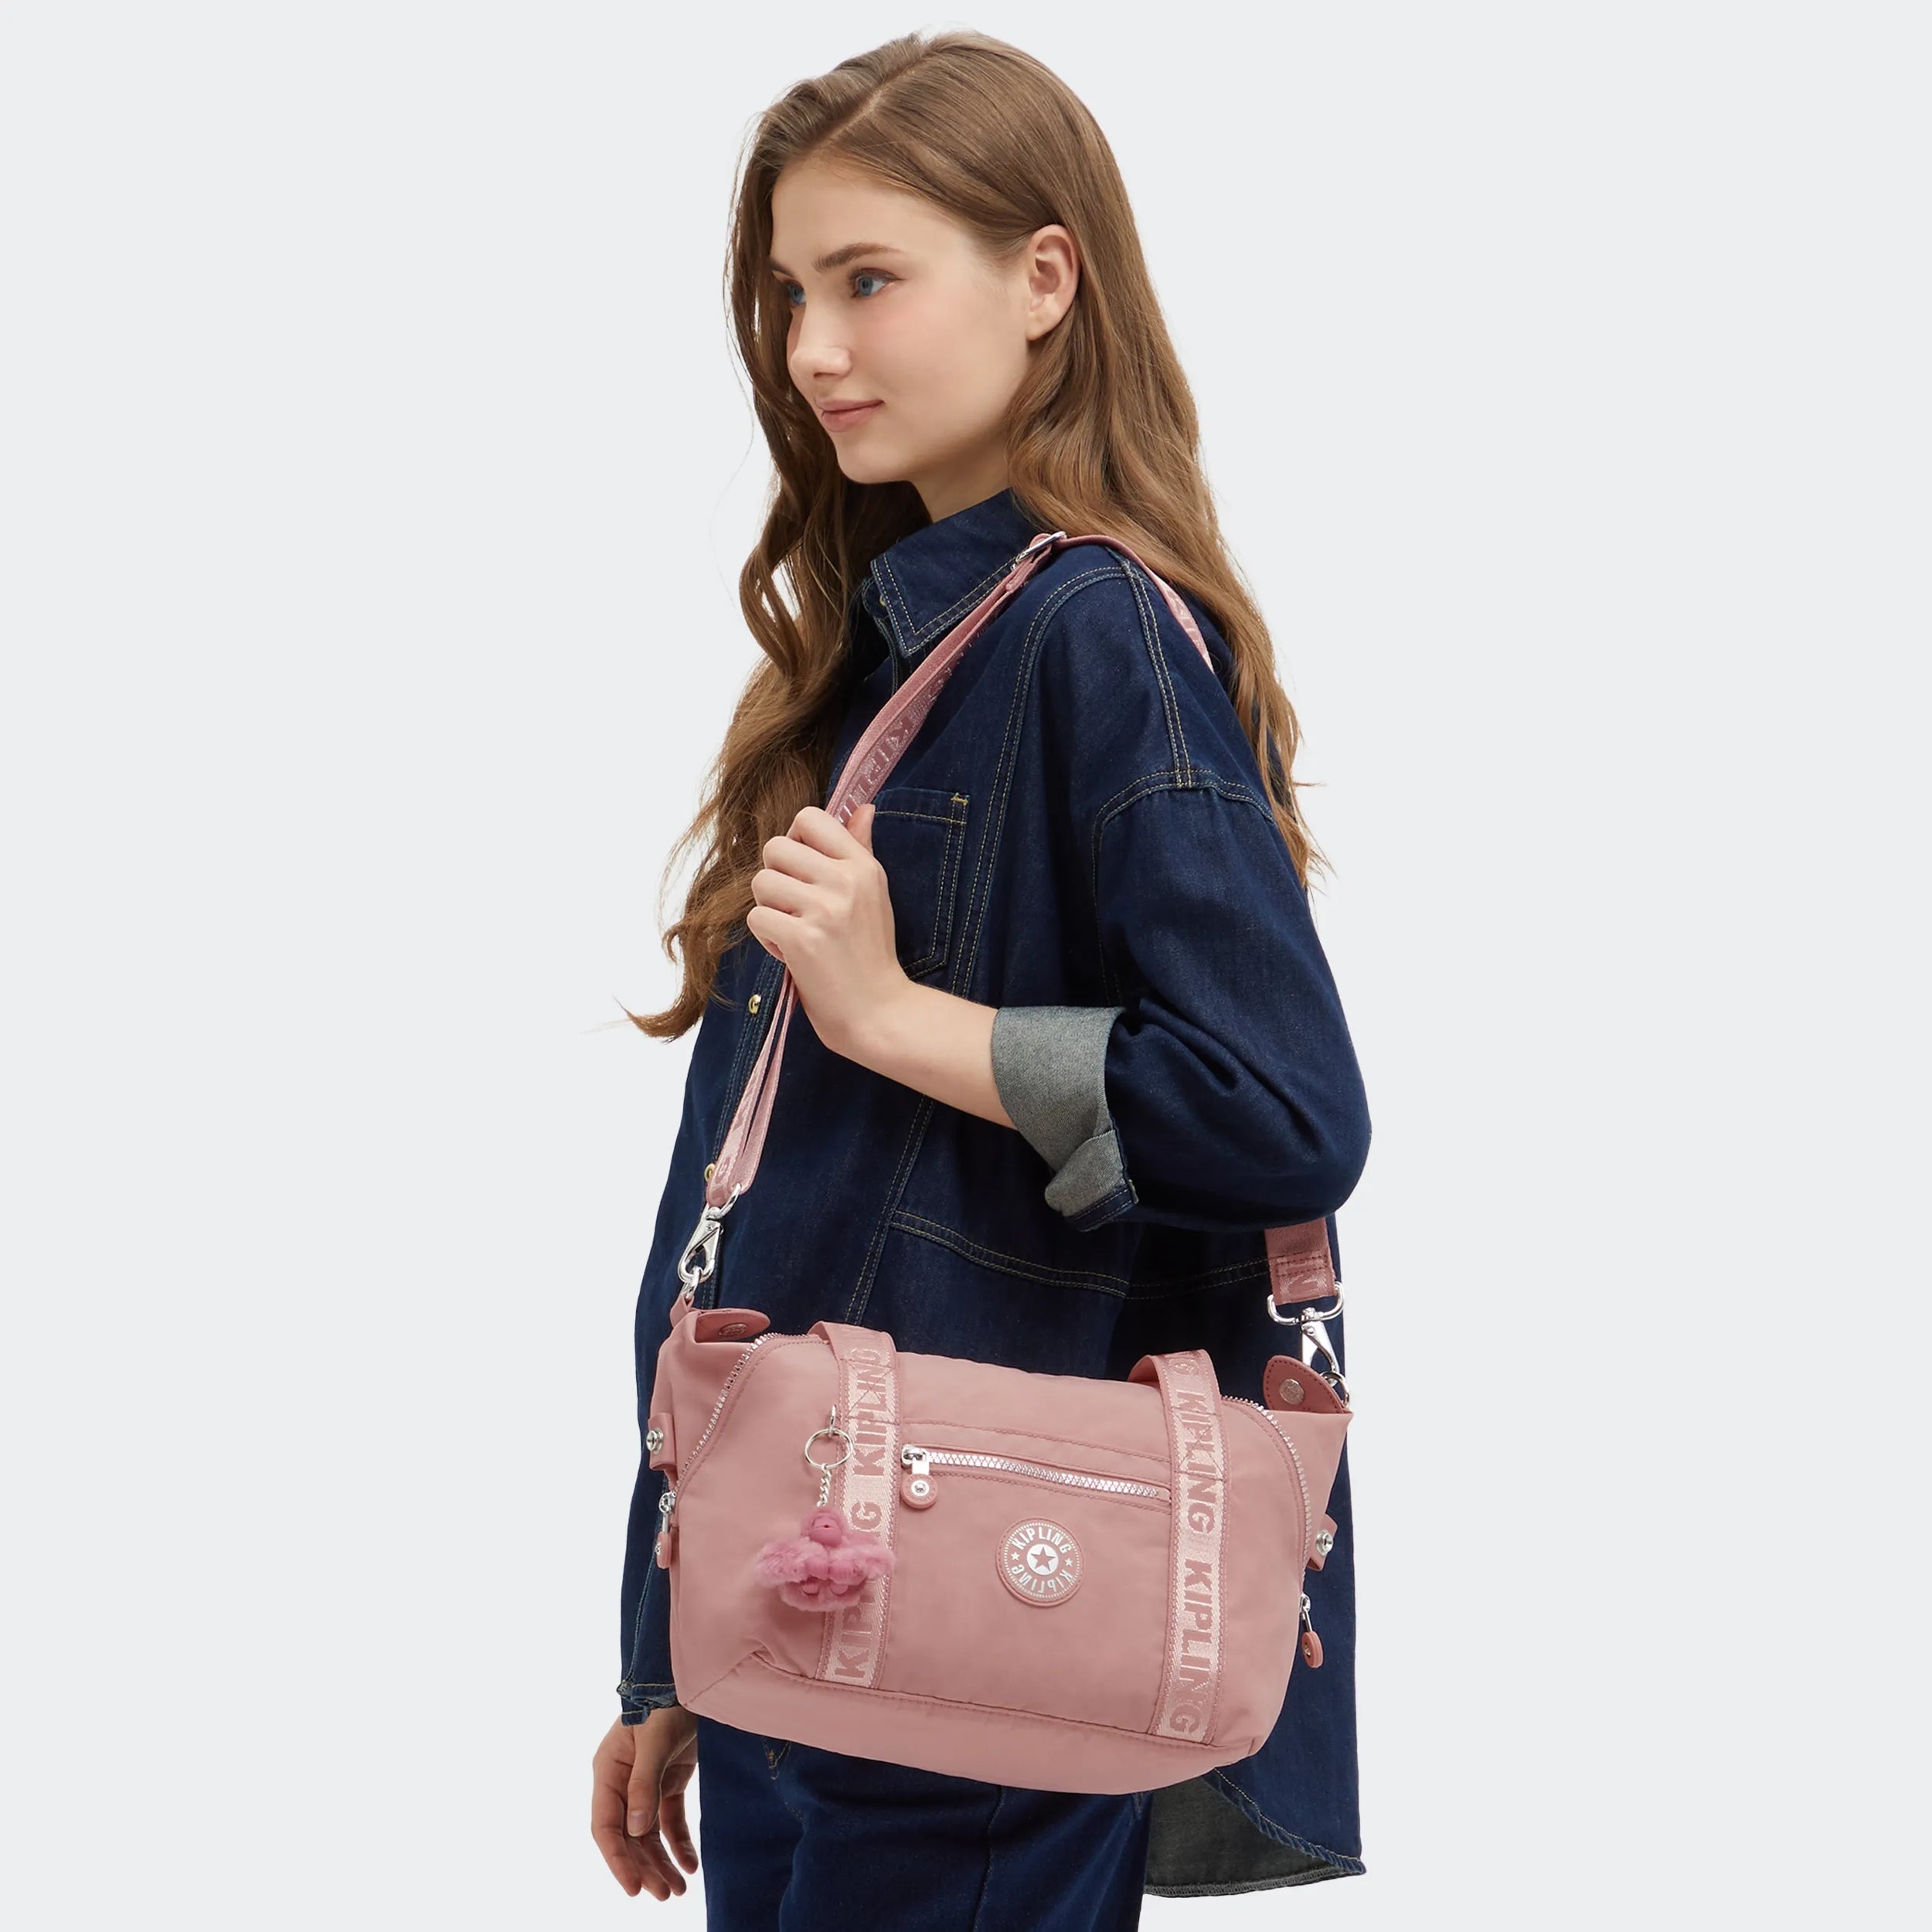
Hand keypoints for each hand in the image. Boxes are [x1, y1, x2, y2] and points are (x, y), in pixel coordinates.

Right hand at [591, 1707, 699, 1900]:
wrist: (692, 1680)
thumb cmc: (667, 1703)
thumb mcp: (655, 1740)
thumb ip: (645, 1784)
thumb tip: (636, 1831)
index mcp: (608, 1771)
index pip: (606, 1826)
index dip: (617, 1859)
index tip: (633, 1888)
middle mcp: (622, 1782)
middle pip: (629, 1837)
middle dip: (645, 1867)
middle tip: (664, 1896)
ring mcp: (645, 1784)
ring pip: (648, 1835)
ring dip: (661, 1863)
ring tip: (678, 1891)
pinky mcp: (668, 1782)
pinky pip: (670, 1821)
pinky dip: (679, 1844)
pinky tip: (690, 1866)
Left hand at [746, 802, 910, 1059]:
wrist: (878, 1011)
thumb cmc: (871, 954)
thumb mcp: (874, 894)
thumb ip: (859, 849)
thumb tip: (862, 808)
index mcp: (863, 865)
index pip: (810, 818)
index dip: (794, 841)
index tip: (803, 869)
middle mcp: (845, 881)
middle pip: (775, 848)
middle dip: (776, 879)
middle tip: (797, 908)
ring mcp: (824, 910)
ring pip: (761, 882)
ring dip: (769, 910)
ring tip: (796, 931)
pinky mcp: (801, 939)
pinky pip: (756, 918)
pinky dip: (768, 939)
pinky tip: (793, 953)